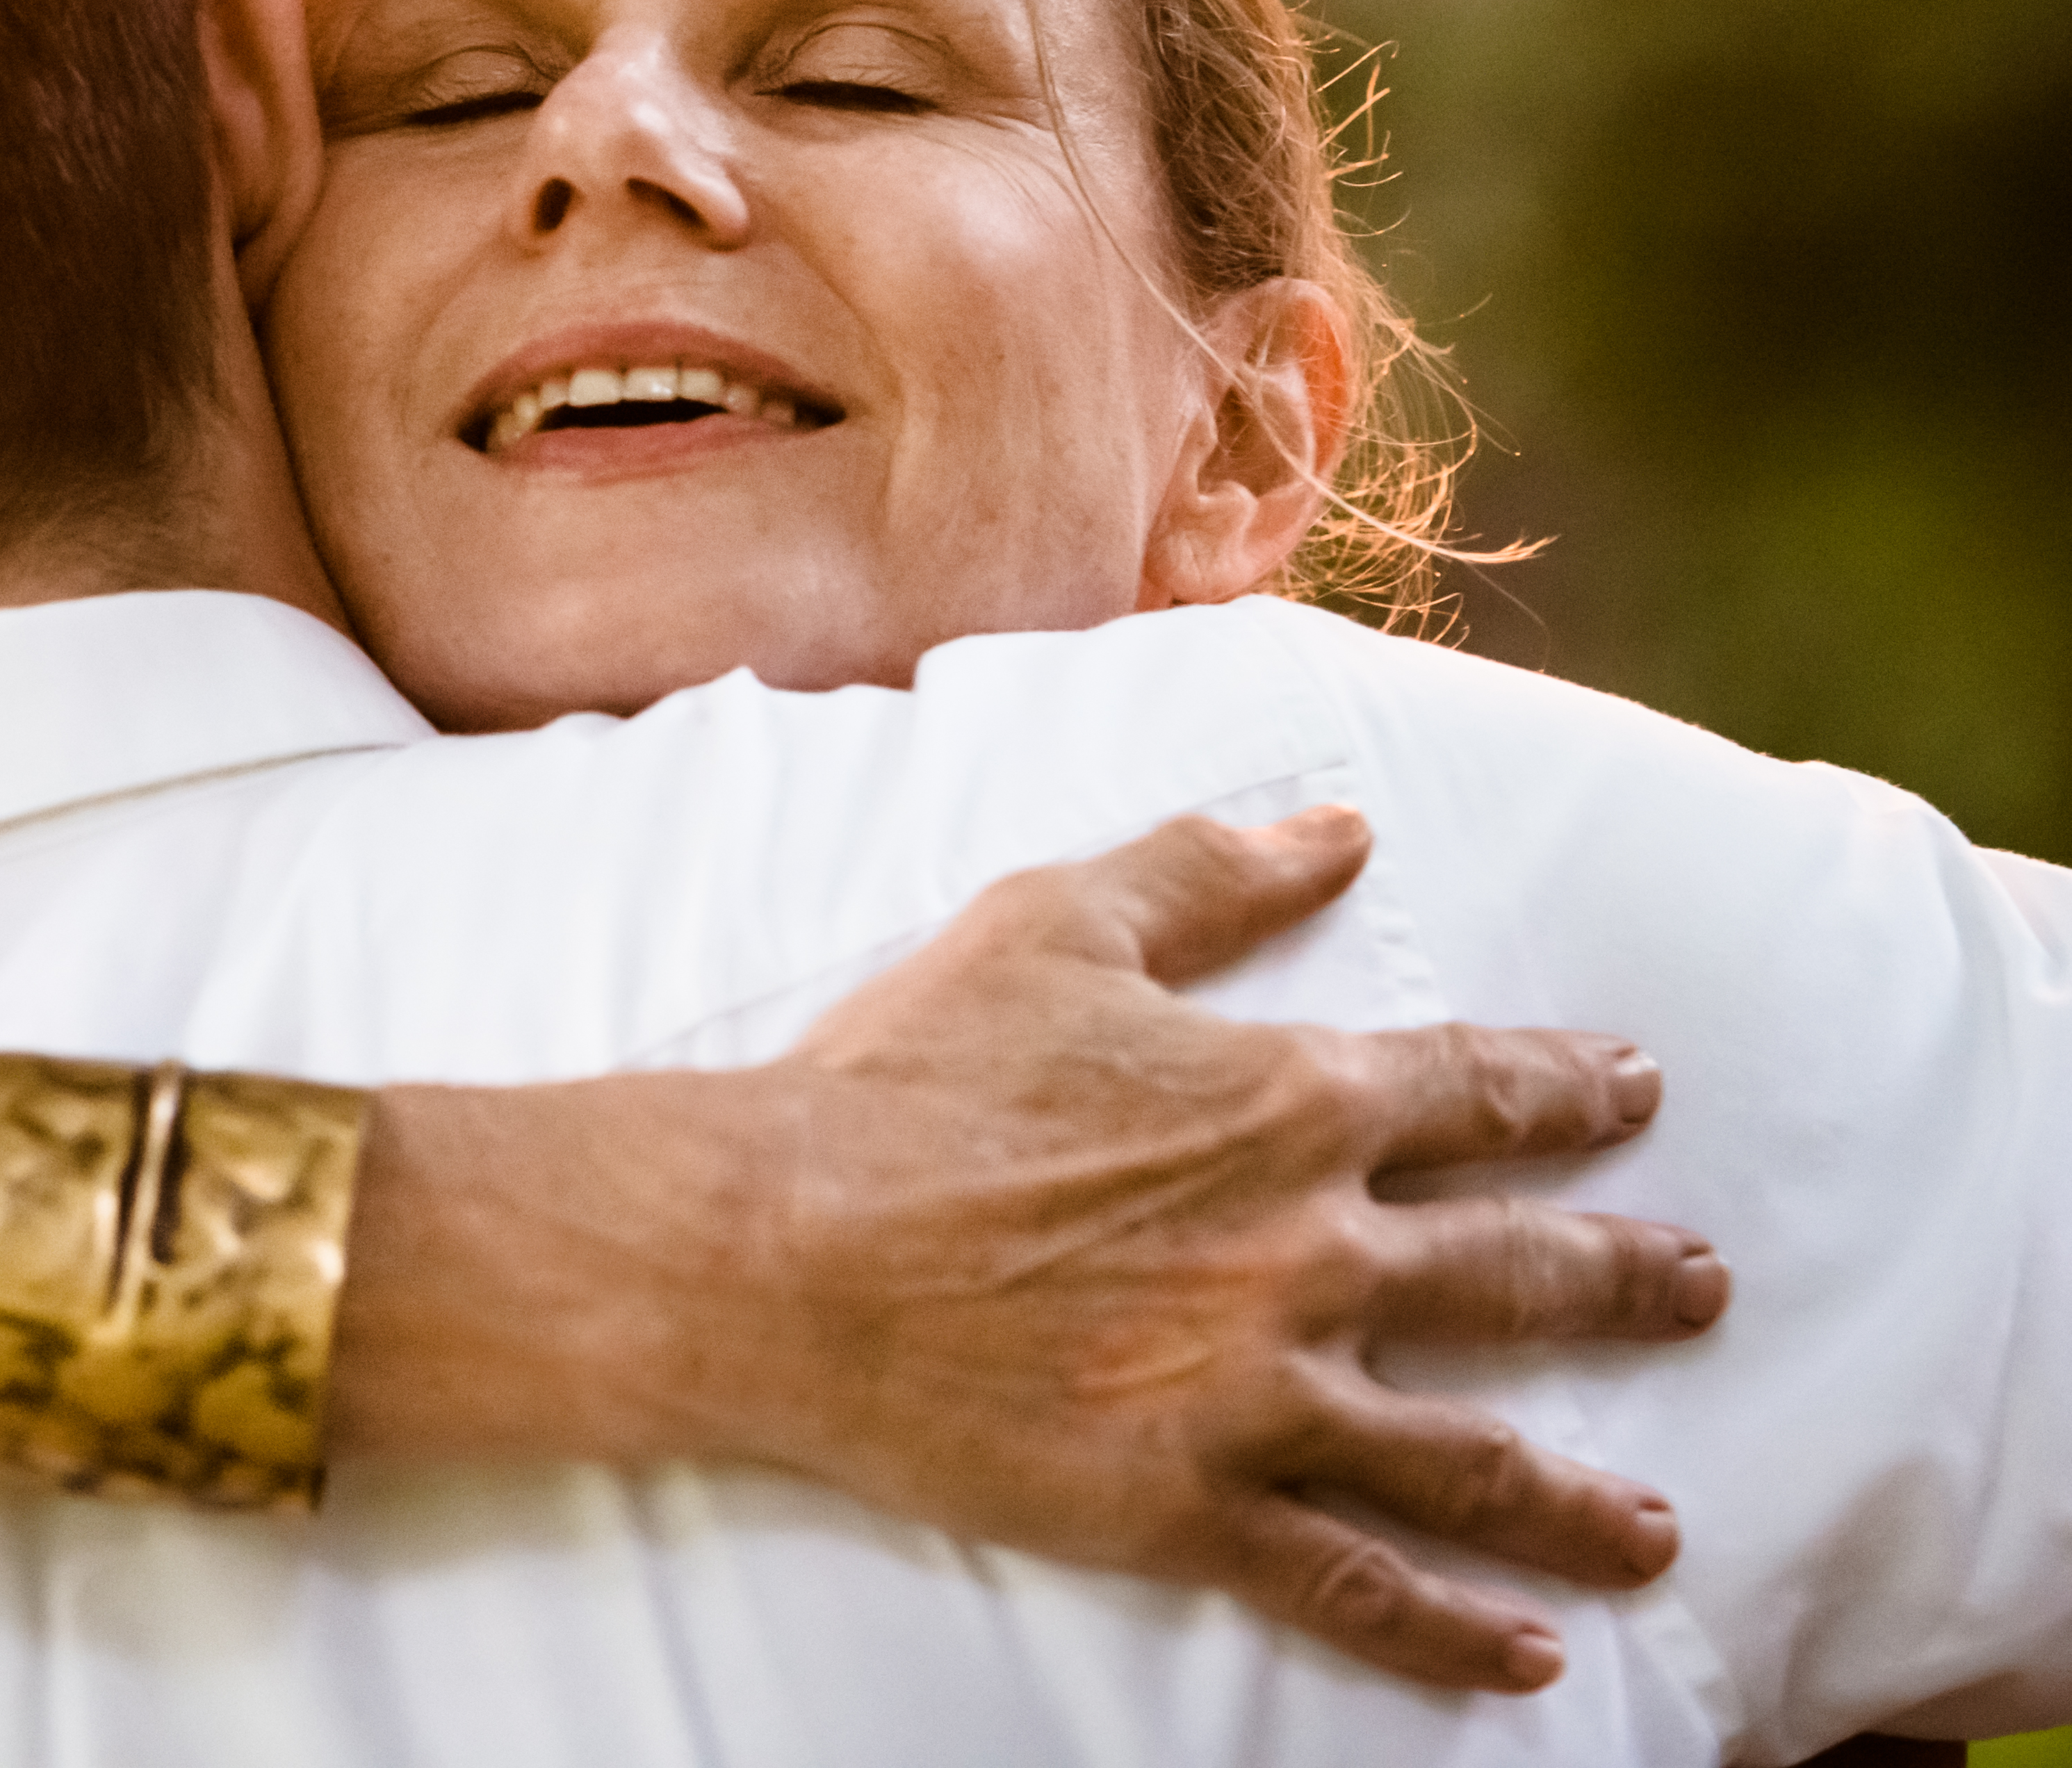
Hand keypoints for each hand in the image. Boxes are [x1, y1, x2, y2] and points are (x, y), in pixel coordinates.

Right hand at [667, 807, 1720, 1690]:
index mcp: (1282, 1103)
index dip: (1569, 1088)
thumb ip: (1208, 871)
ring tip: (1656, 1529)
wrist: (783, 1240)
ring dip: (1580, 1499)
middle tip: (1701, 1286)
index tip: (1634, 1089)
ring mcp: (1259, 1390)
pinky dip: (1452, 1630)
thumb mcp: (1055, 923)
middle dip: (1628, 1277)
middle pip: (1520, 1271)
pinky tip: (1527, 1655)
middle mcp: (1308, 1251)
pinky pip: (1357, 1584)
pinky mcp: (1194, 1504)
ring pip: (1471, 1460)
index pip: (1477, 1092)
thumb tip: (1336, 829)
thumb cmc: (910, 1074)